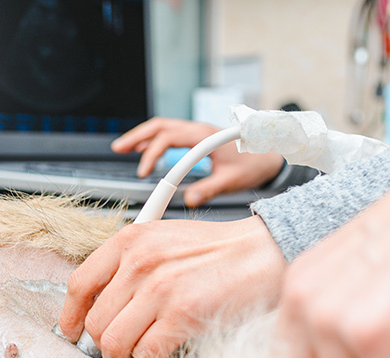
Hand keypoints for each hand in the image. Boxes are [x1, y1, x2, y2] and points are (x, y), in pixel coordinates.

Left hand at [59, 216, 286, 357]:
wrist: (262, 253)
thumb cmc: (217, 251)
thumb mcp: (163, 240)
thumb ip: (129, 265)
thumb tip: (101, 305)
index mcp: (130, 240)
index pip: (79, 283)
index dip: (70, 315)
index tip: (72, 331)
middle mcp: (139, 262)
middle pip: (95, 320)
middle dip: (102, 344)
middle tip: (115, 352)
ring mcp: (160, 289)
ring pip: (114, 342)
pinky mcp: (183, 314)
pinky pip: (145, 354)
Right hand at [111, 117, 285, 206]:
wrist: (272, 154)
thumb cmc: (255, 165)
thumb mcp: (232, 181)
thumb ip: (209, 190)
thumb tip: (187, 200)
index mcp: (204, 136)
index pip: (168, 138)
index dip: (152, 154)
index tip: (144, 173)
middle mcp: (198, 128)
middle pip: (159, 125)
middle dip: (137, 136)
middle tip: (118, 148)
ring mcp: (197, 131)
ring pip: (163, 126)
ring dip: (143, 136)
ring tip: (124, 148)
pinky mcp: (198, 137)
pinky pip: (170, 132)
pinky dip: (154, 139)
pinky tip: (145, 150)